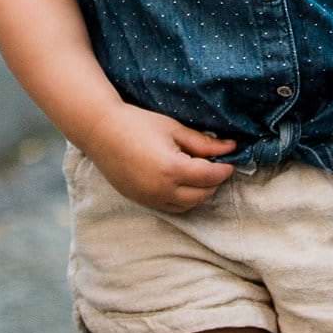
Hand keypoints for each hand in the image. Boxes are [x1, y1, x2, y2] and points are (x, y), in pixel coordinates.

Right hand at [83, 104, 236, 212]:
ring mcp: (150, 199)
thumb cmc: (137, 124)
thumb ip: (204, 143)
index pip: (210, 177)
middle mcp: (162, 190)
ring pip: (188, 206)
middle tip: (215, 164)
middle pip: (202, 195)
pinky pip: (171, 208)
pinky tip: (182, 182)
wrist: (101, 132)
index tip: (231, 160)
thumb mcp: (174, 129)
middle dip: (213, 182)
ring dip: (199, 193)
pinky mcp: (142, 201)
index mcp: (172, 169)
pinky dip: (183, 199)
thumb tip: (231, 148)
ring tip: (199, 173)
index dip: (224, 169)